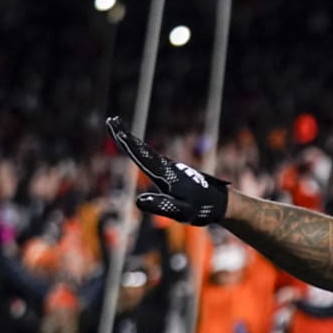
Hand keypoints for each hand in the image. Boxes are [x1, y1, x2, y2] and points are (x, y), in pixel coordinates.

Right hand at [107, 116, 230, 224]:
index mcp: (164, 173)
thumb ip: (160, 206)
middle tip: (111, 120)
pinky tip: (140, 150)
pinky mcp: (173, 172)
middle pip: (142, 148)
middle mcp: (166, 166)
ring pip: (147, 151)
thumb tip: (138, 201)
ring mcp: (170, 168)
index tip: (115, 129)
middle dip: (125, 135)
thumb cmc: (201, 209)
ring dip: (132, 141)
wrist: (220, 203)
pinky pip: (153, 157)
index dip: (127, 143)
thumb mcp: (180, 212)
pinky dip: (142, 150)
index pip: (141, 155)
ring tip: (121, 132)